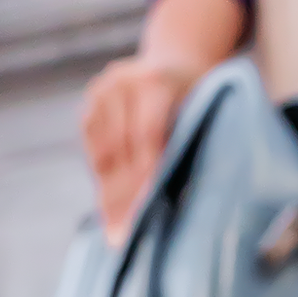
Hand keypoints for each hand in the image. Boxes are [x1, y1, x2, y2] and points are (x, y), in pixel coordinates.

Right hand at [81, 57, 193, 243]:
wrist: (177, 59)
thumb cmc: (201, 99)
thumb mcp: (205, 113)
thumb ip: (189, 145)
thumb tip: (184, 206)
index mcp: (159, 81)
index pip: (147, 135)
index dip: (144, 177)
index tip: (143, 213)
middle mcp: (125, 80)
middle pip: (122, 148)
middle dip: (123, 196)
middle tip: (122, 237)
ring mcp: (104, 87)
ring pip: (103, 150)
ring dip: (108, 192)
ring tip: (114, 230)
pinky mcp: (91, 99)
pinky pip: (92, 146)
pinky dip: (101, 175)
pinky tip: (108, 204)